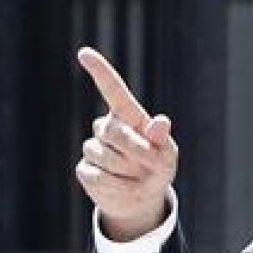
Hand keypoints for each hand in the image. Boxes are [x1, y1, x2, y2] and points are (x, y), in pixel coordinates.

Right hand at [74, 46, 178, 241]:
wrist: (140, 199)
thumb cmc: (156, 169)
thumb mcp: (167, 155)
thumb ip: (162, 140)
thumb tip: (162, 121)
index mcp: (127, 115)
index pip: (112, 88)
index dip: (99, 70)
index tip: (84, 53)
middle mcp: (106, 127)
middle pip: (114, 132)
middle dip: (136, 151)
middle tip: (152, 164)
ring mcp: (93, 148)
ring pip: (105, 156)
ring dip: (128, 172)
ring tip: (137, 179)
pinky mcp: (85, 169)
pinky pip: (98, 176)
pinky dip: (116, 187)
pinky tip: (124, 189)